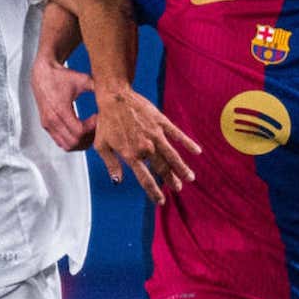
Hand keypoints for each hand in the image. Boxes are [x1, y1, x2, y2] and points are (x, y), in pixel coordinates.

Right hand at [31, 58, 96, 150]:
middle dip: (89, 138)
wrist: (42, 74)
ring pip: (67, 146)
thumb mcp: (82, 79)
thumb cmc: (61, 76)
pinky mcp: (46, 126)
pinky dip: (73, 142)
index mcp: (60, 109)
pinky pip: (61, 142)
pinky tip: (82, 132)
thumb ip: (97, 86)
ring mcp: (48, 125)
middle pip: (74, 142)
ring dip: (81, 143)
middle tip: (98, 128)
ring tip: (91, 131)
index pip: (79, 131)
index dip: (92, 128)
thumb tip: (113, 92)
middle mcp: (52, 120)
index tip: (98, 118)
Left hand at [92, 87, 200, 204]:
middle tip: (178, 188)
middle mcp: (145, 147)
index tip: (161, 201)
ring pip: (172, 156)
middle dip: (171, 180)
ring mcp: (155, 135)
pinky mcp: (161, 122)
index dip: (154, 192)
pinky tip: (197, 151)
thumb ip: (111, 164)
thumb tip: (117, 182)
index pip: (145, 179)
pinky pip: (177, 135)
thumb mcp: (101, 145)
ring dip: (182, 168)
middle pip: (162, 169)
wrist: (115, 97)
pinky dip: (188, 143)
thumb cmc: (106, 121)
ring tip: (190, 178)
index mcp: (130, 155)